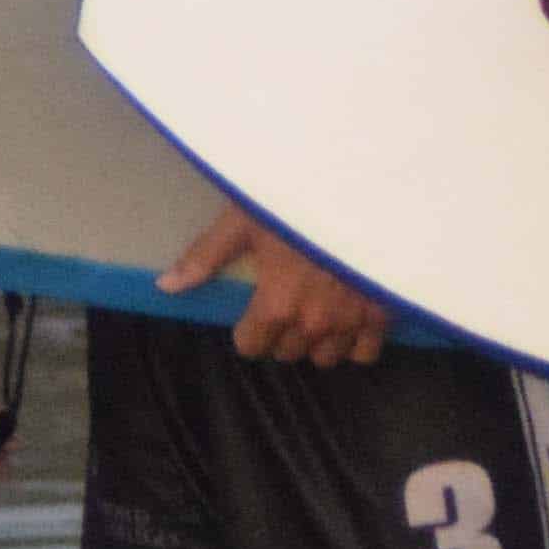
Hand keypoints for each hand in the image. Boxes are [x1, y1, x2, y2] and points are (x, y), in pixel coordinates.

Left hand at [162, 201, 388, 363]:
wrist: (367, 191)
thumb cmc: (299, 201)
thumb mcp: (244, 219)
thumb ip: (207, 256)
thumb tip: (166, 286)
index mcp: (276, 304)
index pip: (251, 345)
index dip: (248, 330)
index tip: (252, 312)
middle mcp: (313, 323)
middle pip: (286, 352)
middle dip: (280, 333)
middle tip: (284, 303)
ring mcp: (350, 322)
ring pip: (324, 357)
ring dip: (315, 341)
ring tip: (315, 313)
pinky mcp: (382, 316)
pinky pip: (363, 353)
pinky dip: (354, 342)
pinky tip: (348, 318)